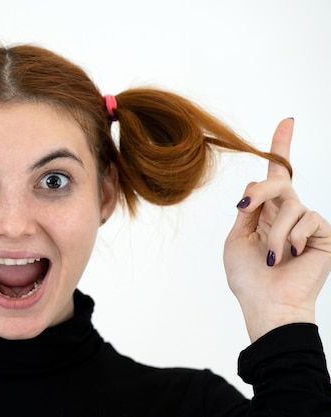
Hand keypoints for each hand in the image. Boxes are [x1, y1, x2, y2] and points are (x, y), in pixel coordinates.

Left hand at [224, 118, 330, 341]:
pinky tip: (290, 255)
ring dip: (273, 232)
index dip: (281, 148)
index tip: (286, 121)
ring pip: (289, 204)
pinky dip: (292, 236)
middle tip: (246, 211)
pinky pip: (307, 217)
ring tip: (272, 257)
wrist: (268, 303)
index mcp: (265, 214)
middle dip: (260, 193)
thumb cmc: (248, 277)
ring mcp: (306, 224)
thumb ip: (248, 211)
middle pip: (278, 181)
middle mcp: (287, 214)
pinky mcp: (323, 233)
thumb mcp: (237, 239)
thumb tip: (254, 188)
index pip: (274, 176)